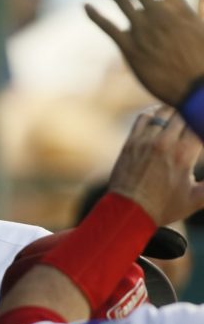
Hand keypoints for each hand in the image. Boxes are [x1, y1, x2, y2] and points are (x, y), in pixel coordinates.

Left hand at [86, 0, 203, 105]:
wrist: (196, 86)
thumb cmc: (203, 62)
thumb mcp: (201, 30)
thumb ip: (194, 12)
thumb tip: (192, 1)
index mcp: (179, 9)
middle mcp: (159, 14)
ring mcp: (143, 30)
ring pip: (121, 0)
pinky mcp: (130, 47)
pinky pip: (108, 26)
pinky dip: (95, 16)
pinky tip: (86, 7)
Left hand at [109, 105, 203, 225]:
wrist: (127, 212)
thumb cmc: (163, 207)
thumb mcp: (197, 198)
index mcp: (183, 154)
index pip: (201, 123)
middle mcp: (164, 143)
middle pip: (185, 113)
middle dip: (195, 114)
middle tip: (198, 118)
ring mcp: (145, 140)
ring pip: (165, 112)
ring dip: (177, 111)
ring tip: (185, 115)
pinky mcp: (131, 142)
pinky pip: (144, 117)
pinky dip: (155, 113)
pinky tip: (162, 117)